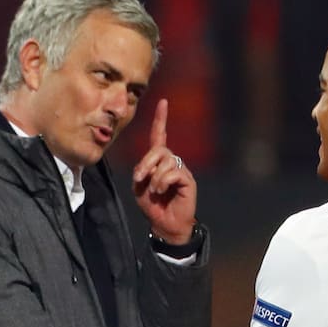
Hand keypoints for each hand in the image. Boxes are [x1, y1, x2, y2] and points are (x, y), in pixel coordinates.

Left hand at [132, 99, 196, 243]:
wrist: (164, 224)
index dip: (161, 119)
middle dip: (146, 163)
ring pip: (165, 162)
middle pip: (159, 149)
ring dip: (154, 178)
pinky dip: (163, 182)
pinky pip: (173, 172)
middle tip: (139, 179)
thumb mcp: (139, 187)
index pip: (160, 136)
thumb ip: (141, 171)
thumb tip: (149, 165)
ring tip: (155, 191)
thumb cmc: (152, 205)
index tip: (163, 102)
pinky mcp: (187, 180)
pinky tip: (162, 192)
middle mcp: (172, 161)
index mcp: (159, 161)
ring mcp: (181, 170)